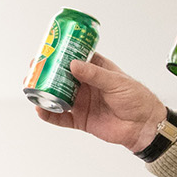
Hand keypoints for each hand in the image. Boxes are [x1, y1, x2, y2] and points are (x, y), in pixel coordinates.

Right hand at [34, 53, 168, 152]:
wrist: (144, 126)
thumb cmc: (137, 99)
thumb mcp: (116, 82)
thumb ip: (94, 74)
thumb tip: (72, 65)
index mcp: (96, 71)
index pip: (74, 58)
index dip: (60, 54)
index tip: (46, 50)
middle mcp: (86, 85)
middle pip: (61, 78)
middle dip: (46, 74)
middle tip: (33, 70)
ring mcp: (82, 103)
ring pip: (58, 96)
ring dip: (44, 93)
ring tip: (31, 89)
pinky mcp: (81, 120)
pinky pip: (61, 118)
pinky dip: (50, 114)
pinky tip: (40, 110)